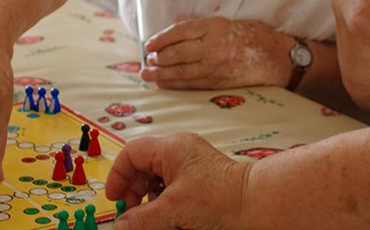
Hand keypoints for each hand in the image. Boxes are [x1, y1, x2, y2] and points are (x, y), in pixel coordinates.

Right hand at [106, 133, 249, 229]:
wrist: (254, 203)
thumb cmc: (222, 196)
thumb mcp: (173, 209)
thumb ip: (142, 218)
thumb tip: (122, 225)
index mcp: (170, 148)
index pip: (131, 153)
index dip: (118, 176)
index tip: (115, 198)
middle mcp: (180, 150)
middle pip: (143, 166)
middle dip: (134, 190)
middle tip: (131, 212)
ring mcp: (191, 162)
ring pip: (157, 177)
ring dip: (150, 197)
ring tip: (153, 216)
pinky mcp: (200, 176)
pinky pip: (173, 184)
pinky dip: (165, 199)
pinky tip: (169, 214)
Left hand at [139, 17, 295, 88]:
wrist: (275, 57)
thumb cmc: (251, 35)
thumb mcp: (225, 22)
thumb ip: (200, 26)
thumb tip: (175, 28)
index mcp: (214, 27)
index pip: (180, 31)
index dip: (161, 39)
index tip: (149, 44)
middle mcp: (213, 46)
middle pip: (177, 53)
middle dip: (158, 58)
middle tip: (147, 61)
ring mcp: (215, 66)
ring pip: (182, 71)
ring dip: (162, 74)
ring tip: (147, 75)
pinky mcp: (219, 81)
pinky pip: (192, 84)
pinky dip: (176, 84)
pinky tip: (164, 83)